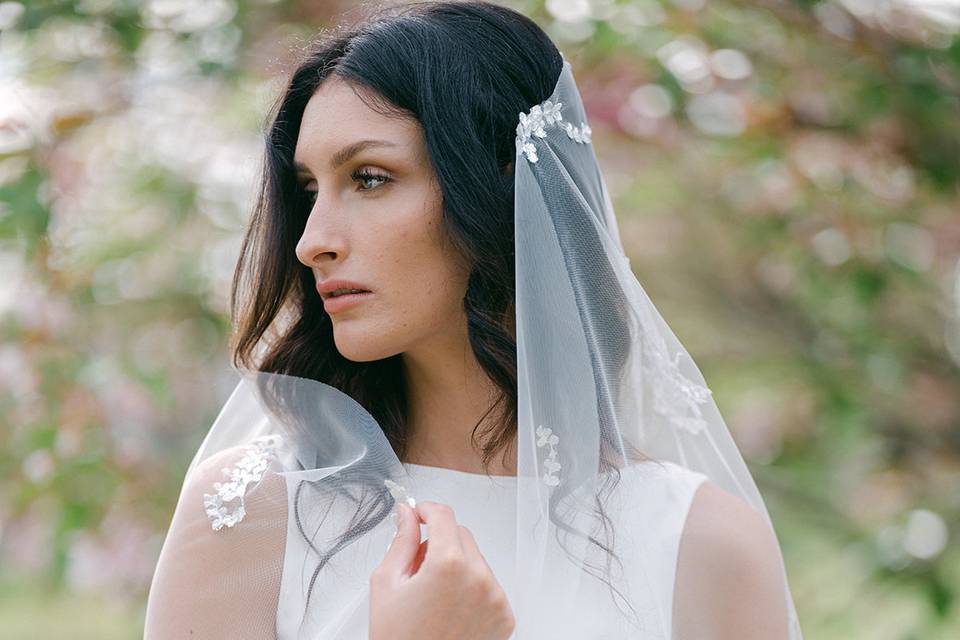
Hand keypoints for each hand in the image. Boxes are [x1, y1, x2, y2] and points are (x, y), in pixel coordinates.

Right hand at [369, 500, 515, 639]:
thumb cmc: (398, 639)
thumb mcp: (386, 583)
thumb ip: (400, 540)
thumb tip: (407, 514)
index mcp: (448, 564)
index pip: (443, 515)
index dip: (426, 510)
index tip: (418, 515)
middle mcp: (479, 577)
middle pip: (461, 535)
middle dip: (440, 543)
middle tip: (417, 569)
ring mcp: (496, 598)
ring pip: (476, 560)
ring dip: (457, 566)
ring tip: (434, 597)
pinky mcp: (505, 616)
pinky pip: (489, 585)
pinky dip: (472, 589)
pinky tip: (451, 610)